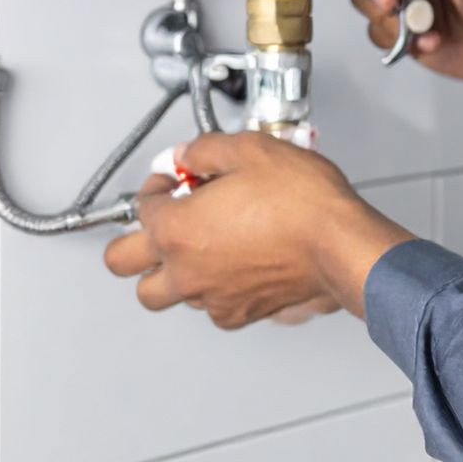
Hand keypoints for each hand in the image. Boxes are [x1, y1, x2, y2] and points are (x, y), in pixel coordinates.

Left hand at [102, 132, 414, 326]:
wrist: (340, 244)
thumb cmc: (303, 203)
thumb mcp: (252, 150)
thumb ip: (207, 149)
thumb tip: (189, 153)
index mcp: (176, 229)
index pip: (140, 207)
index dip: (156, 186)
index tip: (174, 179)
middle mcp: (184, 269)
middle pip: (122, 265)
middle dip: (135, 239)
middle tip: (160, 221)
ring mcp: (209, 296)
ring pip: (163, 292)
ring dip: (171, 269)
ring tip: (197, 245)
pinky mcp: (237, 313)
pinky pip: (207, 306)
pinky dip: (210, 288)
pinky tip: (231, 265)